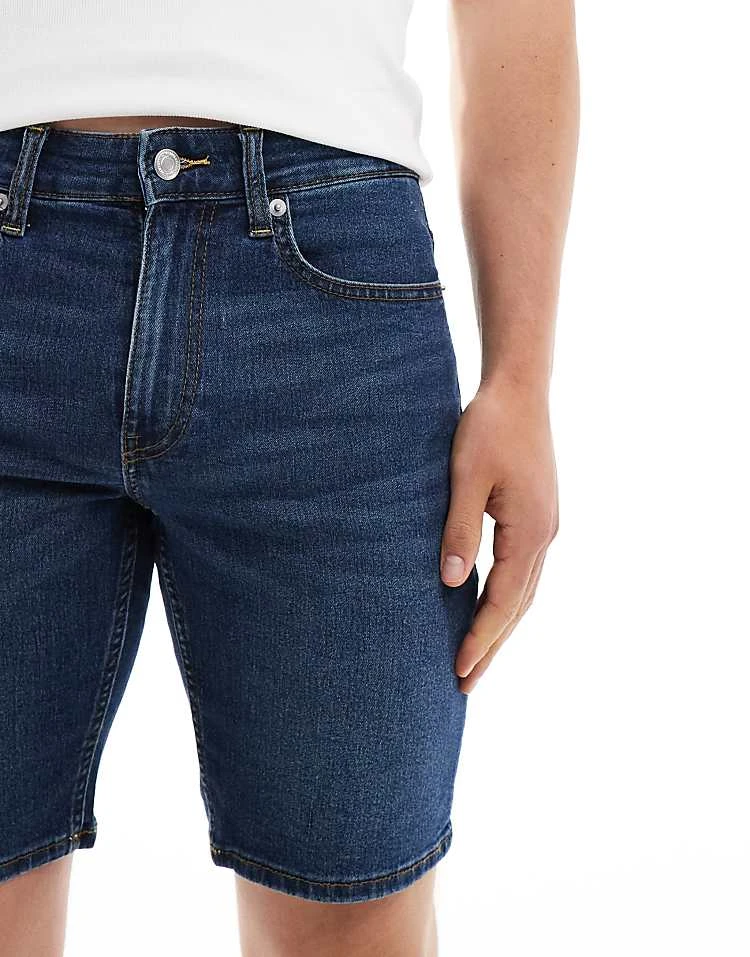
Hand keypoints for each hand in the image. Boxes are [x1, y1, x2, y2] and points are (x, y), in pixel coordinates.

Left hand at [440, 382, 558, 692]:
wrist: (520, 389)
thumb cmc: (489, 426)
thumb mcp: (466, 477)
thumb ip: (459, 529)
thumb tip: (451, 583)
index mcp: (529, 531)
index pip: (503, 601)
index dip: (480, 639)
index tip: (459, 671)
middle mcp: (544, 536)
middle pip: (519, 607)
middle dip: (492, 647)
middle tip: (466, 684)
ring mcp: (545, 527)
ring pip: (523, 592)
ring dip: (500, 627)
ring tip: (477, 658)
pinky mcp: (537, 516)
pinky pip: (522, 572)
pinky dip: (505, 599)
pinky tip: (488, 607)